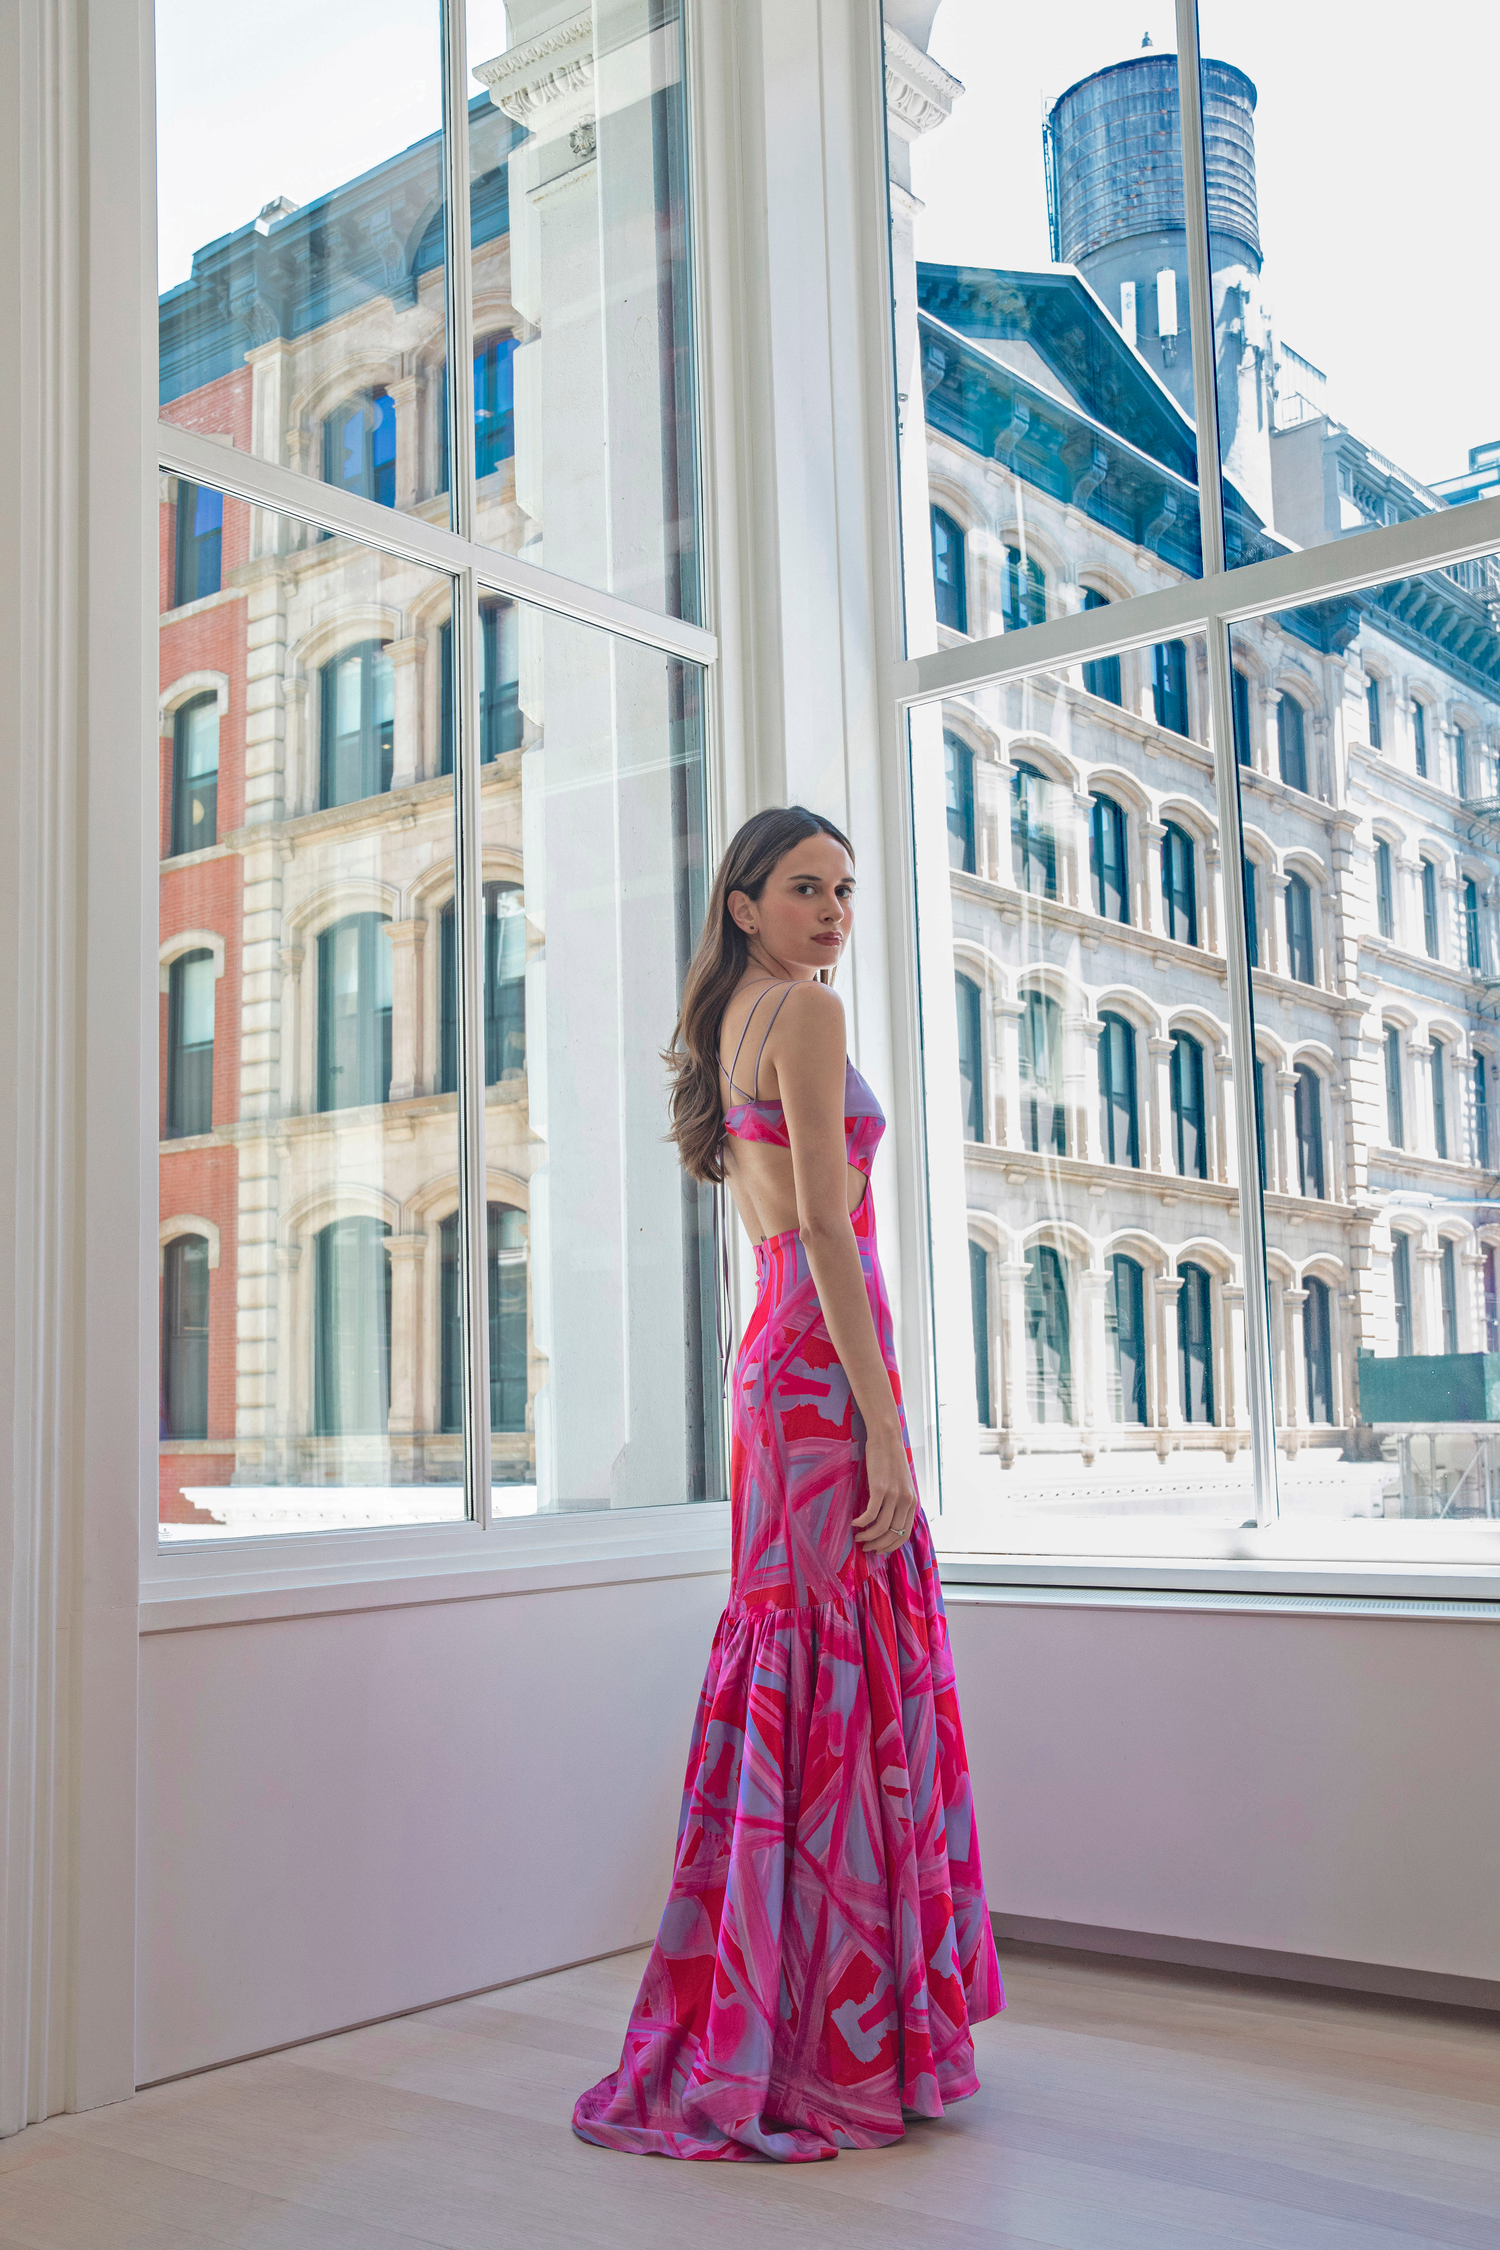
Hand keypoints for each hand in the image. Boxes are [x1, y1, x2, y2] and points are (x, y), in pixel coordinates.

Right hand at [853, 1426, 917, 1553]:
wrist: (887, 1439)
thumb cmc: (891, 1461)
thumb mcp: (902, 1485)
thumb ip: (899, 1502)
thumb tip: (888, 1522)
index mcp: (912, 1502)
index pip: (905, 1533)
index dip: (891, 1545)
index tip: (879, 1550)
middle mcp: (905, 1501)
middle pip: (893, 1533)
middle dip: (878, 1545)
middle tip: (866, 1548)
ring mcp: (893, 1495)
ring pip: (881, 1527)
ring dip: (868, 1536)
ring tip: (858, 1537)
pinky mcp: (880, 1489)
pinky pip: (870, 1514)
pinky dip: (861, 1522)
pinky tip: (854, 1522)